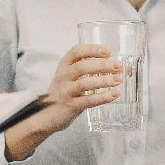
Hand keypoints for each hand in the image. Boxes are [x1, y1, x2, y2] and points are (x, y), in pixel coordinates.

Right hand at [5, 44, 121, 160]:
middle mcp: (63, 76)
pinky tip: (114, 94)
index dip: (93, 49)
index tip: (108, 51)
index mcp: (64, 65)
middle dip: (102, 65)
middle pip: (82, 66)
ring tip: (118, 80)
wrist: (47, 114)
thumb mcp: (70, 76)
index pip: (77, 51)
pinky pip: (88, 100)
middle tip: (117, 66)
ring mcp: (65, 91)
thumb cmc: (64, 92)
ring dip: (104, 80)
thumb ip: (87, 68)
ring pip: (84, 83)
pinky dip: (103, 97)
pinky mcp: (70, 105)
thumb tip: (114, 65)